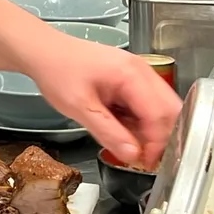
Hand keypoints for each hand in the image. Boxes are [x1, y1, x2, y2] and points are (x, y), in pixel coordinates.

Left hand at [26, 38, 180, 168]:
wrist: (44, 52)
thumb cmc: (58, 72)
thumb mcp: (79, 107)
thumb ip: (108, 132)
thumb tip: (132, 155)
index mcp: (132, 75)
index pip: (160, 114)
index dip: (158, 142)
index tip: (147, 162)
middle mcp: (142, 72)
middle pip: (169, 110)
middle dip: (161, 137)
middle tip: (146, 158)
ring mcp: (139, 74)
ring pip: (160, 109)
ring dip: (150, 130)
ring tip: (130, 145)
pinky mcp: (132, 80)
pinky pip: (147, 105)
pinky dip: (140, 122)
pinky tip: (124, 131)